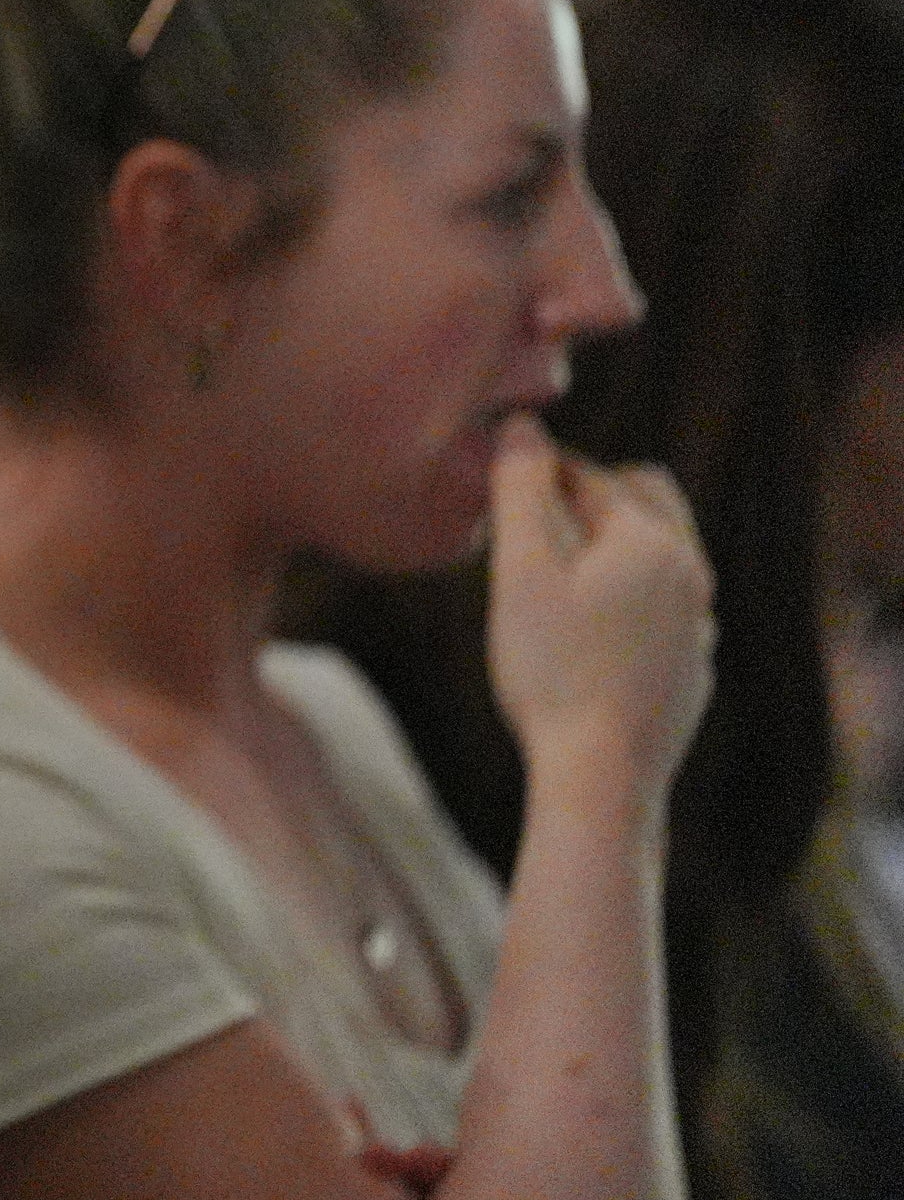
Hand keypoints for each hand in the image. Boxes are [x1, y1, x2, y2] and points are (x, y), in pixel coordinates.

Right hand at [486, 413, 714, 810]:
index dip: (541, 472)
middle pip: (649, 501)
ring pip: (660, 556)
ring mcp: (699, 626)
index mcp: (652, 541)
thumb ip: (518, 491)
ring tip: (556, 570)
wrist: (602, 774)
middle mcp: (690, 574)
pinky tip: (589, 629)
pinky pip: (665, 608)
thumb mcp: (518, 572)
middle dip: (593, 494)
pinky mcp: (693, 669)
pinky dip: (628, 597)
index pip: (593, 477)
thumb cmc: (552, 670)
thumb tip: (521, 424)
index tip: (500, 481)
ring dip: (612, 545)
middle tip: (534, 516)